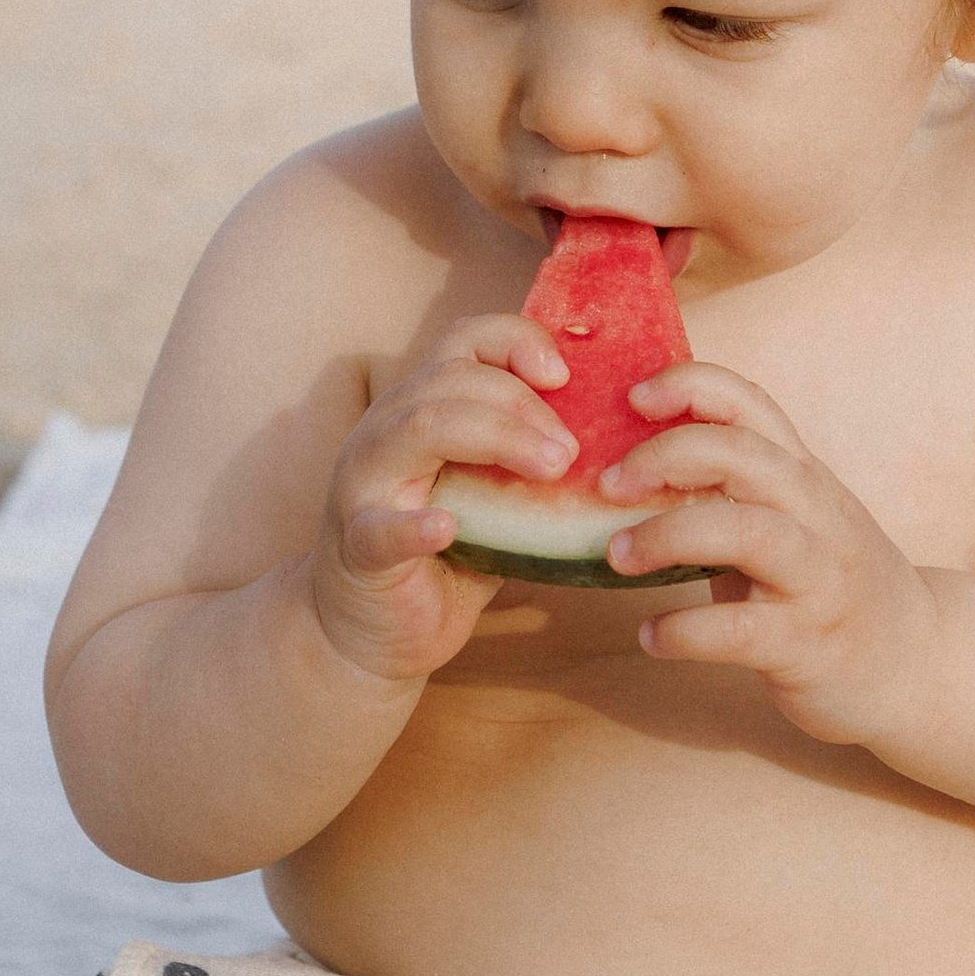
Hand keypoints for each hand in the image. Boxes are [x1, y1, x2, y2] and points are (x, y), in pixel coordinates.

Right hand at [309, 314, 574, 687]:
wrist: (372, 634)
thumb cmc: (444, 562)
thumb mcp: (493, 502)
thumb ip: (529, 468)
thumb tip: (617, 449)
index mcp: (418, 409)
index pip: (462, 342)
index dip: (516, 341)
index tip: (565, 376)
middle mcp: (384, 433)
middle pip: (450, 380)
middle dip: (523, 405)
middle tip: (572, 451)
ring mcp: (362, 486)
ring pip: (418, 429)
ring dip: (495, 438)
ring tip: (550, 468)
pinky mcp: (356, 548)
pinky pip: (379, 527)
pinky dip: (413, 525)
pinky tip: (446, 529)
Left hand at [601, 362, 935, 750]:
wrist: (917, 661)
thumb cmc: (827, 582)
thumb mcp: (792, 517)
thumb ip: (729, 488)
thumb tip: (627, 465)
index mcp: (801, 475)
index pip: (749, 402)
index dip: (688, 386)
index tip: (632, 398)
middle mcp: (816, 514)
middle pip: (742, 455)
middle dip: (664, 456)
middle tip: (607, 485)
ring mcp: (818, 578)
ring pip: (746, 533)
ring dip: (667, 536)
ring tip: (618, 556)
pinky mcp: (808, 644)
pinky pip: (739, 631)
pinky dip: (684, 631)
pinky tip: (652, 637)